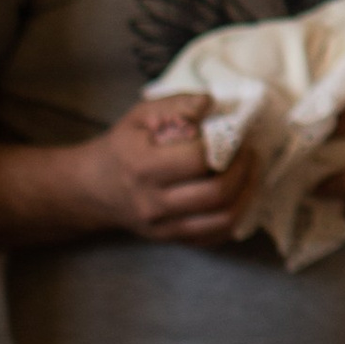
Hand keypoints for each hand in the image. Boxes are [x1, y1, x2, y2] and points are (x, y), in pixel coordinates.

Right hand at [79, 98, 242, 245]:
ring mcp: (162, 227)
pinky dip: (235, 216)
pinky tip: (238, 195)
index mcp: (142, 166)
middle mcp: (152, 202)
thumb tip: (210, 104)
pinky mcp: (170, 240)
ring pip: (222, 221)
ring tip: (251, 173)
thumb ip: (177, 105)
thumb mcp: (141, 115)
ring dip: (247, 195)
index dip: (226, 145)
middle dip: (244, 170)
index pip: (198, 160)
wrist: (93, 188)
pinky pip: (215, 237)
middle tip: (250, 153)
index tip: (238, 133)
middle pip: (216, 194)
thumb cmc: (123, 146)